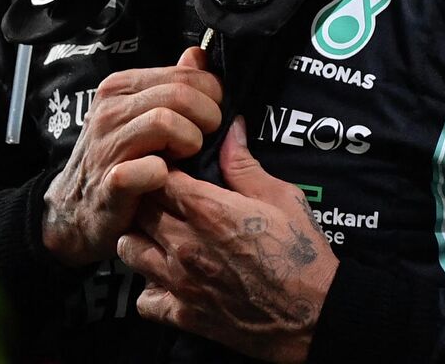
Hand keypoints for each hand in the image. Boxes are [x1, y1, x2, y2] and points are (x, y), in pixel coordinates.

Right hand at [40, 47, 223, 265]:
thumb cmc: (116, 158)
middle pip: (180, 94)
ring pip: (167, 122)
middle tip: (206, 136)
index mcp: (120, 87)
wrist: (74, 211)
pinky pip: (151, 168)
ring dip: (191, 141)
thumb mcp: (139, 113)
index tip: (213, 113)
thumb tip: (198, 55)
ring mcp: (106, 146)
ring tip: (187, 155)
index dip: (211, 93)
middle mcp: (109, 110)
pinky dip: (167, 174)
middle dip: (208, 116)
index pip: (183, 73)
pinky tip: (166, 178)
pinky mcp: (111, 183)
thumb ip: (171, 83)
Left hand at [116, 116, 339, 362]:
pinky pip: (143, 300)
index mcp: (208, 210)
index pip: (156, 176)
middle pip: (137, 209)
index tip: (169, 170)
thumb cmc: (302, 253)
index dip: (159, 169)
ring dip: (140, 239)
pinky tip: (165, 280)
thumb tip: (230, 129)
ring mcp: (180, 282)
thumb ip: (244, 164)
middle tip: (162, 200)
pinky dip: (149, 289)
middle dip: (146, 200)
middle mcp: (185, 244)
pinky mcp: (184, 315)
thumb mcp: (281, 198)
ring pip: (128, 250)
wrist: (316, 314)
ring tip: (158, 237)